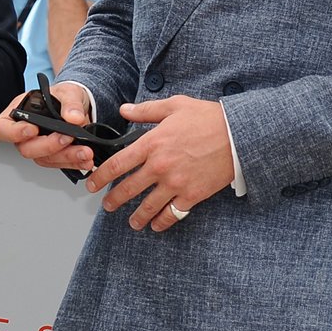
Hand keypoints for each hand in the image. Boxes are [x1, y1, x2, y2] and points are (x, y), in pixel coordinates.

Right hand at [0, 80, 100, 172]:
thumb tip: (74, 117)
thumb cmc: (62, 96)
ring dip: (66, 157)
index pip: (2, 128)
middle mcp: (23, 134)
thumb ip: (71, 103)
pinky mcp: (52, 156)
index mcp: (17, 114)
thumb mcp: (68, 92)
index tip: (32, 129)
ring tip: (85, 152)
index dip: (14, 132)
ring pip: (44, 159)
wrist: (76, 107)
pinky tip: (85, 160)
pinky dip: (74, 162)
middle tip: (67, 138)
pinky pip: (59, 163)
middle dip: (49, 146)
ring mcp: (37, 147)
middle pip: (26, 148)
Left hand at [85, 96, 235, 231]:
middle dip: (113, 200)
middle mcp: (160, 166)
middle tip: (107, 205)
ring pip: (148, 206)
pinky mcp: (192, 195)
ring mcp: (176, 183)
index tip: (92, 184)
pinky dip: (162, 222)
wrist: (238, 135)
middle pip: (128, 189)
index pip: (117, 164)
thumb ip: (146, 110)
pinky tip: (156, 224)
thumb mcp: (175, 106)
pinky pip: (172, 214)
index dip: (101, 176)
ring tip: (131, 222)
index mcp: (152, 143)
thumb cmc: (208, 118)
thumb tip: (124, 110)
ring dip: (136, 217)